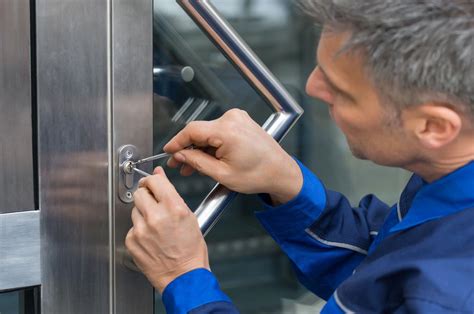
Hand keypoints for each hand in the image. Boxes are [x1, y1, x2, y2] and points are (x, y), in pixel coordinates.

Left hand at [125, 167, 208, 292]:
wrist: (184, 277)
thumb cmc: (190, 251)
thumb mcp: (189, 217)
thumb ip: (172, 195)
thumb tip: (159, 177)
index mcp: (173, 208)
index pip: (154, 181)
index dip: (153, 180)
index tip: (152, 182)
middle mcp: (156, 217)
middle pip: (140, 192)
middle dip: (146, 195)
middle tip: (153, 204)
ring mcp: (141, 230)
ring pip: (134, 209)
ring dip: (143, 213)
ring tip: (156, 226)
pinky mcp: (132, 241)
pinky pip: (131, 227)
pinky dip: (139, 229)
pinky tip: (151, 238)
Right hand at [164, 109, 302, 203]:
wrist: (280, 172)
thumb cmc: (258, 175)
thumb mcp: (222, 174)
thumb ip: (197, 162)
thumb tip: (180, 155)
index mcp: (227, 131)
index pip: (192, 130)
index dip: (176, 141)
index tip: (168, 151)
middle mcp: (232, 119)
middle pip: (200, 131)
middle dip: (188, 149)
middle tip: (178, 164)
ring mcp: (238, 118)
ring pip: (208, 132)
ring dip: (199, 148)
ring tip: (191, 166)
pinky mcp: (241, 122)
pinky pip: (218, 132)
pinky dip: (211, 144)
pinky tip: (205, 158)